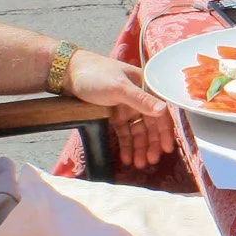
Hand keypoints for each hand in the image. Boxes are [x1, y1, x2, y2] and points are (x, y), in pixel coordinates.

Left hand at [68, 52, 178, 169]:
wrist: (68, 72)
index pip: (160, 112)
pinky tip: (126, 157)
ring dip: (139, 147)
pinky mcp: (114, 114)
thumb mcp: (120, 88)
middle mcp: (139, 97)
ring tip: (139, 164)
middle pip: (150, 124)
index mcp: (145, 87)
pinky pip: (124, 132)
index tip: (168, 149)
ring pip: (137, 131)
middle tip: (151, 161)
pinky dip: (126, 145)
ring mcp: (126, 106)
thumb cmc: (96, 75)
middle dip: (152, 143)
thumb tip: (164, 110)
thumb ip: (142, 100)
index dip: (165, 131)